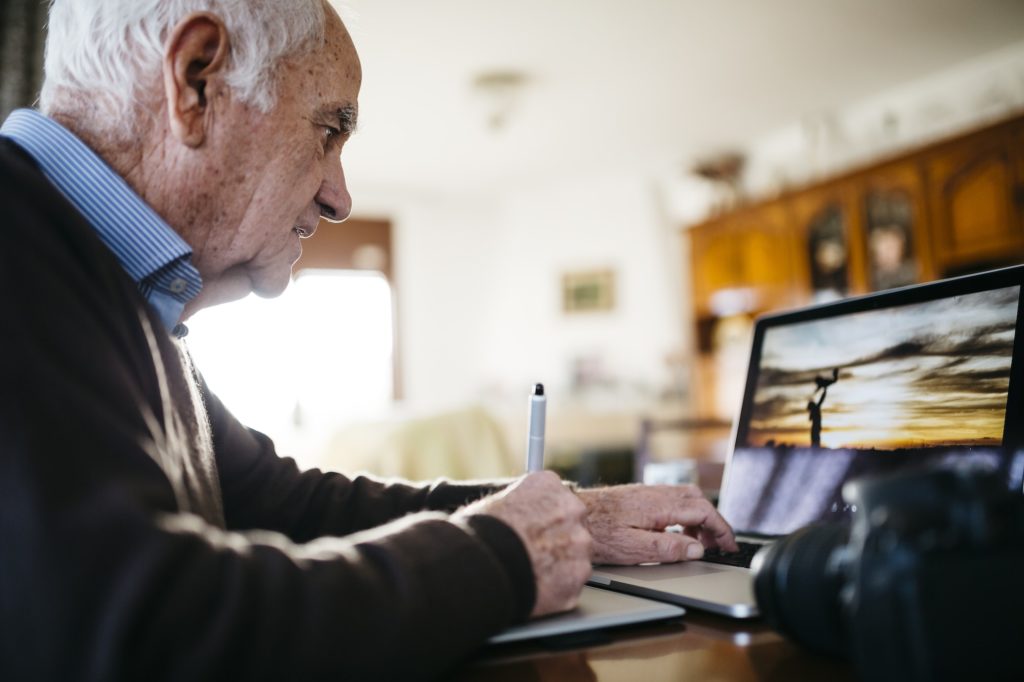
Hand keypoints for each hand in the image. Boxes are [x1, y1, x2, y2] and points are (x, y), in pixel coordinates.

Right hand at [456, 471, 591, 616]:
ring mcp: (579, 541)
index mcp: (548, 484)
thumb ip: (518, 508)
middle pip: (573, 524)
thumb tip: (514, 518)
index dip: (544, 517)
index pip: (557, 497)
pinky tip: (537, 587)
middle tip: (536, 552)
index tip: (535, 528)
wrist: (484, 563)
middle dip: (558, 538)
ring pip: (576, 553)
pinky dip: (558, 586)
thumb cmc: (480, 533)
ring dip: (560, 563)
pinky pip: (573, 580)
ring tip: (532, 573)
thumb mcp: (496, 504)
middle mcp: (571, 507)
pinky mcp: (580, 572)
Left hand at [577, 484, 737, 564]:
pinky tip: (676, 532)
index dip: (722, 529)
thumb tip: (697, 549)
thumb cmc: (596, 533)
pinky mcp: (639, 496)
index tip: (729, 546)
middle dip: (714, 522)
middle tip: (719, 545)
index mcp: (658, 505)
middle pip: (699, 499)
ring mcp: (647, 492)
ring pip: (686, 497)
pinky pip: (672, 499)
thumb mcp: (634, 549)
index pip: (703, 511)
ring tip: (699, 543)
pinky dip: (684, 515)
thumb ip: (668, 548)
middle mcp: (655, 493)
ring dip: (700, 518)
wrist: (569, 516)